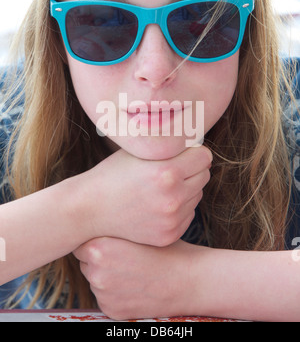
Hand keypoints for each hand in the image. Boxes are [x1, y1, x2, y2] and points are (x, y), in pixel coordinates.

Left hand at [73, 237, 199, 319]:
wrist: (188, 280)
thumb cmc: (166, 250)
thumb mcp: (137, 230)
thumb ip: (112, 228)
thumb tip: (94, 224)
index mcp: (100, 247)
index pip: (79, 241)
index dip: (94, 238)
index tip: (108, 237)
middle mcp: (96, 272)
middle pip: (85, 260)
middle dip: (99, 256)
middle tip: (123, 253)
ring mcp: (103, 294)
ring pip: (94, 278)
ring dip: (105, 274)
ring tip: (132, 268)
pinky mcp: (111, 310)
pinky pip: (104, 296)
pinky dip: (114, 292)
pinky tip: (134, 283)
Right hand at [83, 146, 211, 246]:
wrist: (89, 210)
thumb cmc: (112, 174)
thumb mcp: (139, 152)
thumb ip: (170, 147)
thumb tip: (201, 151)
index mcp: (167, 172)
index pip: (205, 157)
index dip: (193, 153)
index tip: (181, 154)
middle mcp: (173, 197)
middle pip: (204, 176)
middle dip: (191, 170)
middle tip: (169, 171)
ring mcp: (172, 219)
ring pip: (197, 196)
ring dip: (185, 190)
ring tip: (159, 189)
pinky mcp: (169, 235)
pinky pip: (188, 214)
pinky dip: (178, 208)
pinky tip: (156, 206)